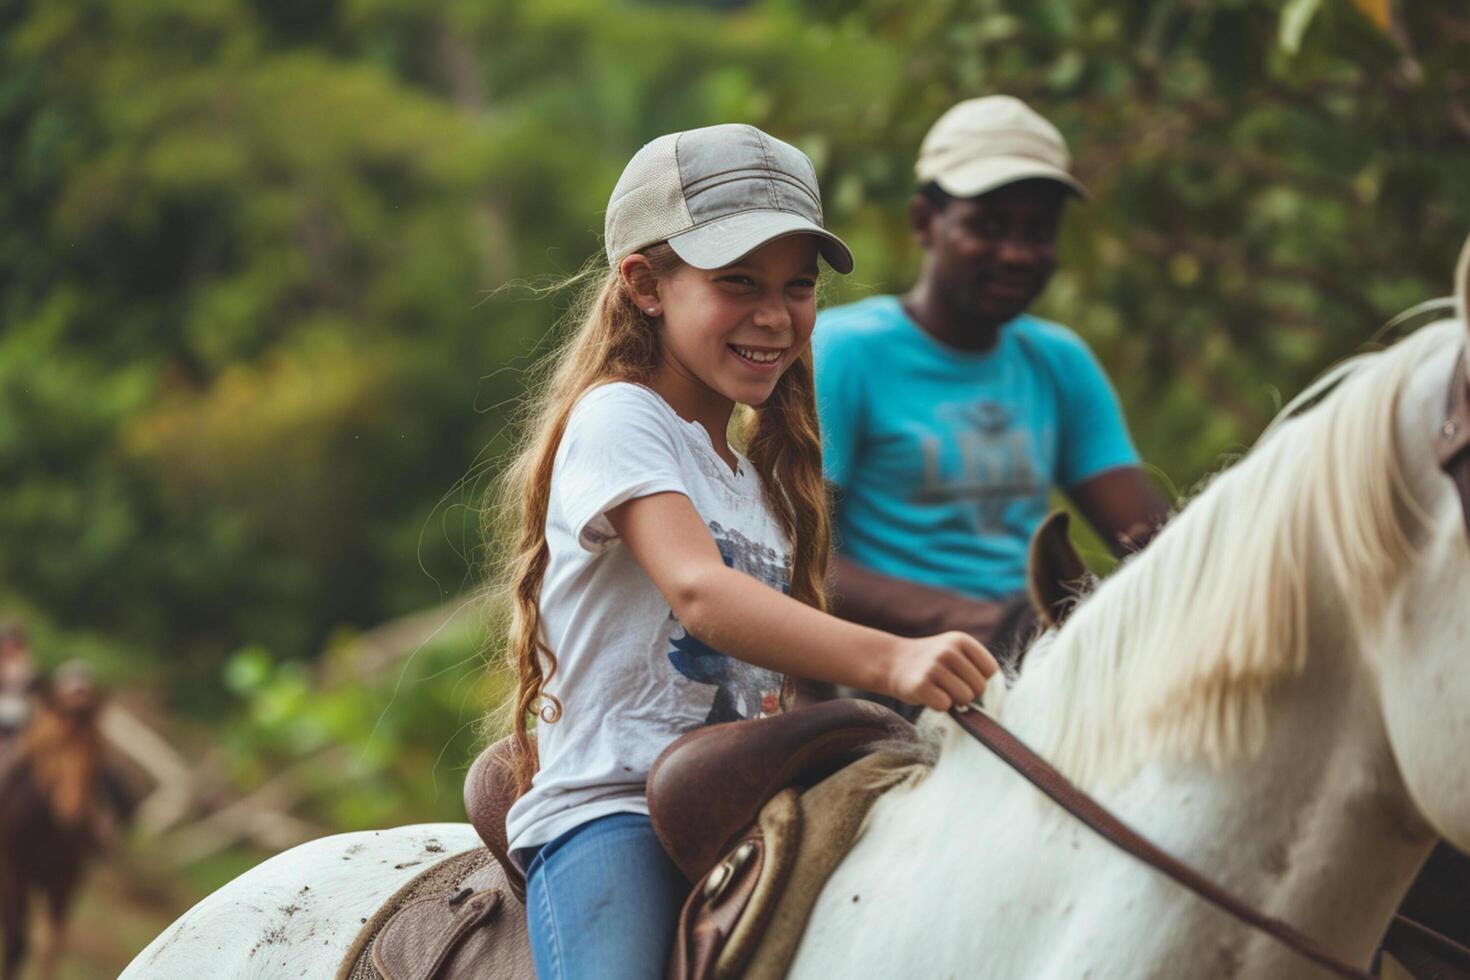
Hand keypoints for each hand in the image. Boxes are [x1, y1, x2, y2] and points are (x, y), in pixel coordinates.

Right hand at [881, 631, 998, 711]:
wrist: (893, 662)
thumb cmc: (933, 664)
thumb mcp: (955, 653)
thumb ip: (976, 668)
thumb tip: (994, 701)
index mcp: (961, 640)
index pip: (991, 670)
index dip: (979, 679)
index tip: (963, 677)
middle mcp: (948, 650)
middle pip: (980, 687)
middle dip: (968, 692)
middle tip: (948, 685)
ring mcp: (933, 667)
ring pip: (965, 698)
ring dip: (954, 700)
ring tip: (939, 689)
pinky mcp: (920, 685)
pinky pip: (945, 705)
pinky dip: (938, 705)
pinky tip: (927, 694)